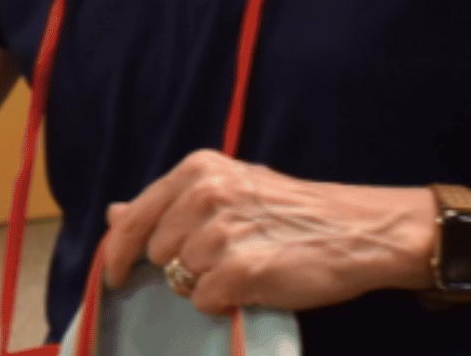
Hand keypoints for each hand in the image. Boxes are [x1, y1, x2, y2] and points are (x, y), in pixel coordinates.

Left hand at [101, 150, 434, 315]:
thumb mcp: (227, 188)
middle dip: (182, 264)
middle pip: (158, 252)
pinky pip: (204, 300)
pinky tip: (252, 285)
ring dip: (207, 282)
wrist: (356, 231)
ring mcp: (222, 232)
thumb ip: (168, 202)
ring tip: (245, 267)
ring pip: (181, 279)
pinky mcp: (242, 270)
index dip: (118, 252)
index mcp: (198, 170)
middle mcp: (205, 194)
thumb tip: (114, 212)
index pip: (134, 217)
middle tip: (224, 258)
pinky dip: (224, 302)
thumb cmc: (290, 212)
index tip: (115, 274)